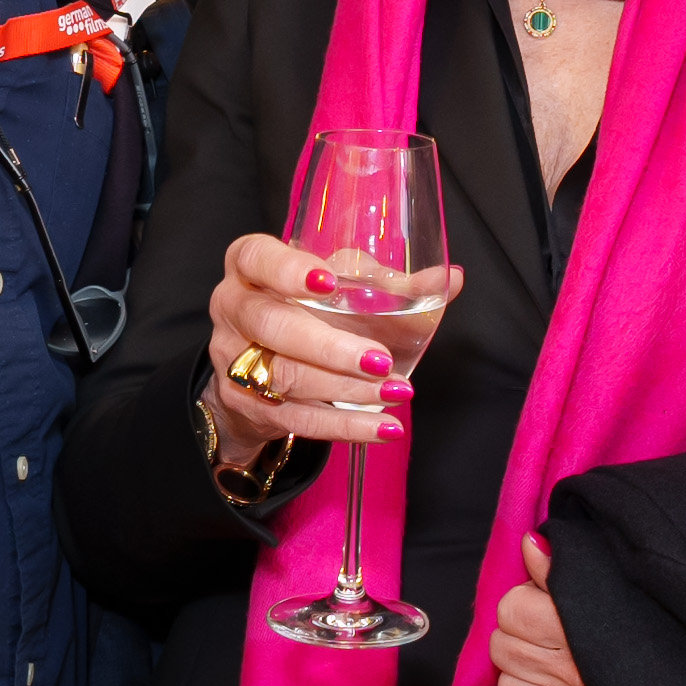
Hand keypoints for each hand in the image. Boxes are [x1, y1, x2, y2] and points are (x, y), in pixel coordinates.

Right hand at [203, 233, 458, 464]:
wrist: (264, 368)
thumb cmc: (311, 311)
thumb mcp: (343, 289)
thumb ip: (393, 284)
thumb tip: (451, 279)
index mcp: (250, 267)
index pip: (257, 258)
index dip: (287, 270)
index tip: (327, 281)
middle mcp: (235, 308)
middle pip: (272, 325)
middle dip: (330, 346)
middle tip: (381, 359)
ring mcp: (234, 360)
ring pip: (285, 377)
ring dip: (345, 389)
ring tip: (396, 392)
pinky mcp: (248, 405)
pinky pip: (297, 420)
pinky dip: (346, 427)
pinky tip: (385, 427)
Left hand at [492, 534, 619, 685]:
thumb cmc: (648, 635)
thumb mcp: (611, 593)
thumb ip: (562, 569)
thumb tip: (529, 543)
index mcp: (578, 627)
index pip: (511, 608)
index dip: (524, 605)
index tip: (546, 609)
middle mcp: (568, 670)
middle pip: (502, 645)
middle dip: (520, 639)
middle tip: (551, 641)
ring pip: (505, 684)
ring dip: (522, 677)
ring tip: (553, 672)